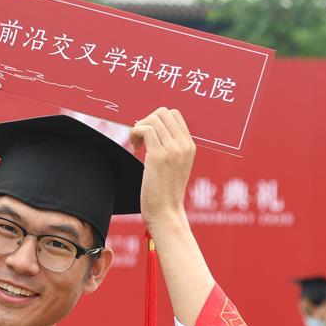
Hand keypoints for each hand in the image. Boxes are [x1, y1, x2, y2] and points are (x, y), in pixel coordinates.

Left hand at [130, 107, 194, 228]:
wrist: (166, 212)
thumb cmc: (165, 192)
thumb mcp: (175, 166)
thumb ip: (170, 148)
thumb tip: (151, 129)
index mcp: (190, 146)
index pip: (174, 115)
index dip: (157, 120)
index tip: (148, 136)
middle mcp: (184, 145)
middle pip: (163, 112)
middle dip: (147, 121)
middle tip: (140, 140)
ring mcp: (173, 150)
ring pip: (153, 119)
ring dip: (139, 128)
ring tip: (137, 145)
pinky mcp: (158, 156)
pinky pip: (145, 129)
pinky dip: (135, 134)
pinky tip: (135, 149)